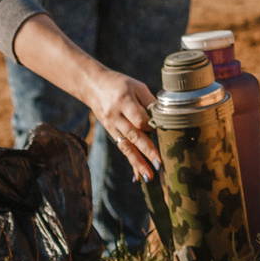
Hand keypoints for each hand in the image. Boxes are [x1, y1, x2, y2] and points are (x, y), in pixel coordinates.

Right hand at [84, 66, 161, 180]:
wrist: (94, 86)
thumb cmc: (121, 84)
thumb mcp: (137, 86)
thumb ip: (150, 102)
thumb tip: (165, 118)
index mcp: (123, 101)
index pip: (139, 118)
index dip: (152, 126)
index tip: (164, 131)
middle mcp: (115, 116)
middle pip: (133, 136)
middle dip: (147, 151)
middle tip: (159, 164)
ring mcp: (111, 126)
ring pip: (127, 146)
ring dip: (138, 163)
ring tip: (149, 176)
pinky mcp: (111, 133)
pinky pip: (123, 149)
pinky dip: (132, 162)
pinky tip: (138, 176)